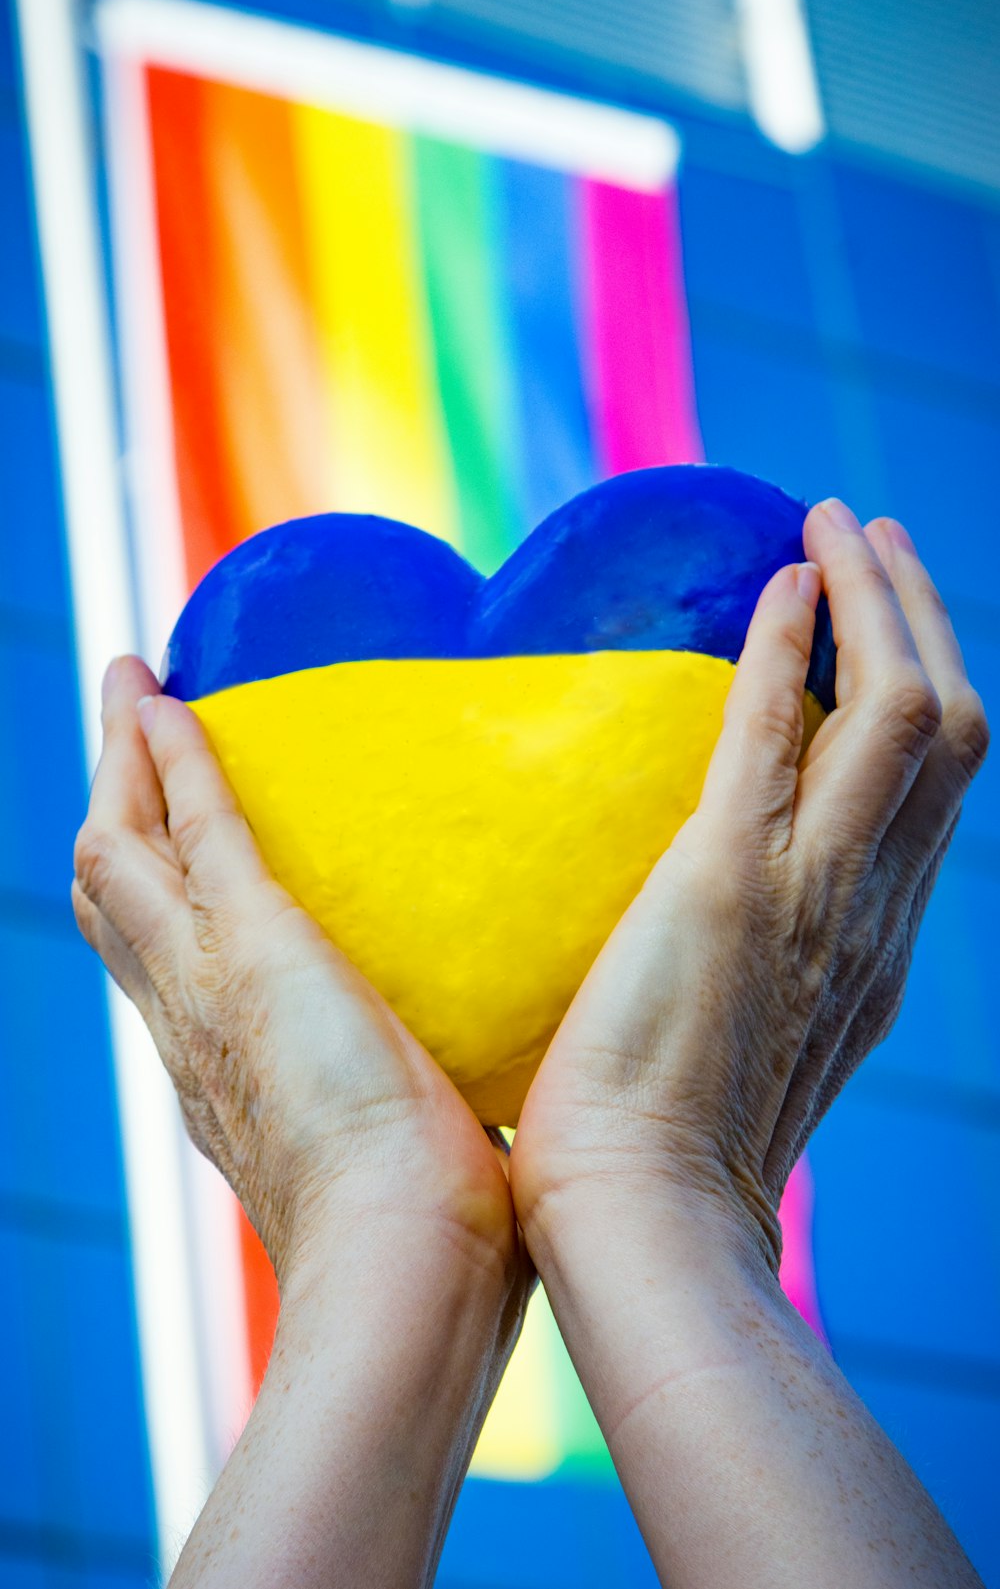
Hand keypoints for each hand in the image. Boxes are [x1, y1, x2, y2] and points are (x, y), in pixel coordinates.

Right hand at [73, 656, 526, 1299]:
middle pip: (117, 901)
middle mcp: (193, 1031)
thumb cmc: (437, 1244)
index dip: (161, 895)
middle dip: (115, 812)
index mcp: (229, 1079)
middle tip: (129, 732)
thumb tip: (489, 1096)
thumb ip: (428, 1112)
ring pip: (123, 857)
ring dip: (121, 767)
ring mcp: (208, 989)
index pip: (171, 966)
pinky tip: (169, 703)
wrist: (408, 1277)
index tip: (175, 833)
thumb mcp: (414, 1160)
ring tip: (133, 689)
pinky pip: (193, 833)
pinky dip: (171, 765)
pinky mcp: (249, 954)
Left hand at [512, 500, 987, 1272]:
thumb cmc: (659, 1157)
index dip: (924, 699)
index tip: (884, 631)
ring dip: (880, 602)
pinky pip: (781, 731)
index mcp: (875, 952)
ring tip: (839, 526)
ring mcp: (817, 897)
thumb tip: (701, 930)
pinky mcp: (732, 885)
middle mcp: (874, 914)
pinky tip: (780, 581)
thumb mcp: (746, 1053)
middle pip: (949, 734)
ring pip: (903, 713)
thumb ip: (755, 979)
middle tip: (875, 542)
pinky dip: (792, 645)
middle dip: (925, 622)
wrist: (643, 1226)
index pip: (932, 798)